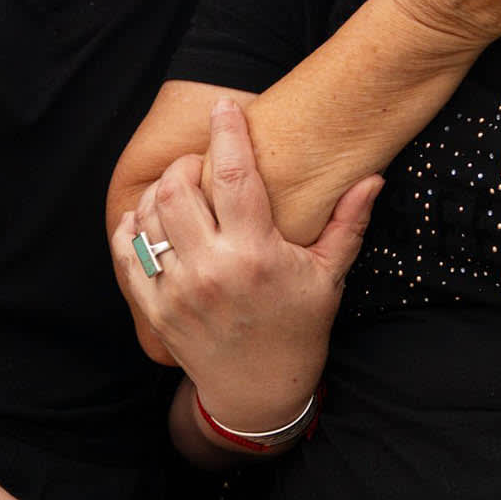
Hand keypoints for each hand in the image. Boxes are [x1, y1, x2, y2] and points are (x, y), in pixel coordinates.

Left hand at [114, 99, 379, 408]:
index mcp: (256, 255)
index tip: (225, 107)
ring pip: (148, 216)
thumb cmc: (299, 328)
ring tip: (181, 188)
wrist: (260, 391)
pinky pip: (127, 252)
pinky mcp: (155, 308)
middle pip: (177, 190)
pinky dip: (134, 226)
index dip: (227, 134)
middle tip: (203, 162)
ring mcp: (178, 290)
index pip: (235, 177)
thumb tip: (373, 177)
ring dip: (160, 191)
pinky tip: (152, 218)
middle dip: (187, 164)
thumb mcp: (328, 276)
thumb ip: (347, 223)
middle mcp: (212, 270)